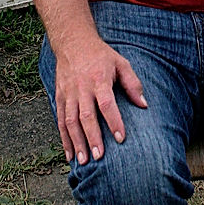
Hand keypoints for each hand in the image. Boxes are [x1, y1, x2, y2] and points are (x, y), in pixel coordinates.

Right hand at [54, 34, 146, 164]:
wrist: (73, 43)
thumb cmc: (101, 56)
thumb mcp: (121, 63)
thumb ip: (133, 84)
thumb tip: (143, 105)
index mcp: (99, 80)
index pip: (106, 104)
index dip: (114, 121)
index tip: (121, 138)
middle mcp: (81, 88)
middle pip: (86, 116)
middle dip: (92, 138)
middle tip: (99, 157)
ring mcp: (68, 94)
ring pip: (70, 121)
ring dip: (76, 143)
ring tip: (83, 161)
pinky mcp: (60, 97)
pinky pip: (60, 121)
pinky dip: (64, 139)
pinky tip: (70, 154)